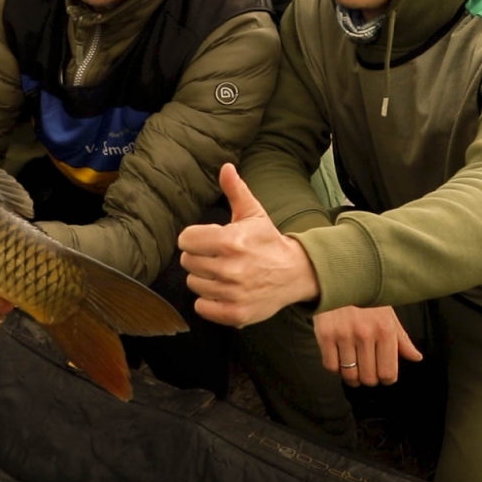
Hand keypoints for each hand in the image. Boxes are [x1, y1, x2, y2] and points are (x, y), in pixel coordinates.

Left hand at [179, 163, 319, 326]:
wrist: (296, 273)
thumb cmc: (268, 241)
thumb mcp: (254, 213)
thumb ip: (236, 190)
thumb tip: (226, 167)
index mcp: (230, 241)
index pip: (185, 240)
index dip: (195, 237)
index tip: (208, 239)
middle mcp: (230, 268)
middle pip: (187, 262)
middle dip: (199, 256)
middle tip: (217, 256)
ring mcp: (232, 293)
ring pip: (193, 283)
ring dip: (204, 278)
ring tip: (223, 273)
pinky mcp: (235, 314)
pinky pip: (201, 307)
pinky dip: (209, 300)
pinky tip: (224, 290)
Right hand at [314, 305, 422, 386]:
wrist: (336, 277)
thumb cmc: (364, 297)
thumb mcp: (388, 314)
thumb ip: (402, 339)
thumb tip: (416, 358)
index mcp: (385, 330)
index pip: (388, 373)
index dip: (385, 379)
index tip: (382, 375)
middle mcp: (366, 334)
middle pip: (369, 378)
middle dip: (368, 379)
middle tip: (366, 371)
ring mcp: (344, 335)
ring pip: (349, 375)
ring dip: (351, 376)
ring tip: (352, 367)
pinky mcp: (325, 335)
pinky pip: (330, 366)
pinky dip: (335, 367)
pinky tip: (338, 358)